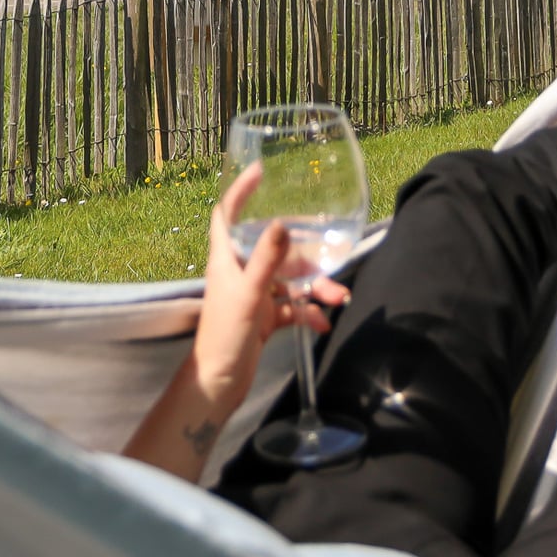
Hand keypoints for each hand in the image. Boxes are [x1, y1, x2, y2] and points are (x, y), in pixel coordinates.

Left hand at [189, 163, 349, 415]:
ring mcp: (254, 294)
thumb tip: (283, 223)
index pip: (228, 214)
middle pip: (274, 246)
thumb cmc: (225, 336)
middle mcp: (239, 271)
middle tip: (332, 245)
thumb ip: (266, 259)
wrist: (218, 385)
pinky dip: (308, 311)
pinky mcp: (265, 317)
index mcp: (226, 258)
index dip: (240, 191)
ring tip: (338, 297)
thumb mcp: (248, 295)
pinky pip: (293, 306)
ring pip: (290, 278)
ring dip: (315, 286)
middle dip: (305, 249)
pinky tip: (322, 324)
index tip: (260, 171)